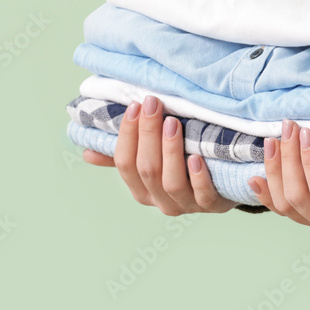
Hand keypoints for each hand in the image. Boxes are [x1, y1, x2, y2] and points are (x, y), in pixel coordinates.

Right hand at [81, 95, 236, 214]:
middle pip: (147, 169)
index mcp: (141, 190)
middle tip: (153, 104)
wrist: (222, 187)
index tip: (134, 107)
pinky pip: (203, 194)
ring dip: (170, 151)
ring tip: (173, 123)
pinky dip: (198, 177)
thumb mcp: (151, 162)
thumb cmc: (181, 168)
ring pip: (171, 182)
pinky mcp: (212, 204)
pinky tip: (196, 157)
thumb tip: (87, 153)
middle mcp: (160, 201)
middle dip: (148, 134)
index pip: (125, 164)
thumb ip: (123, 157)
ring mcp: (186, 204)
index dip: (127, 135)